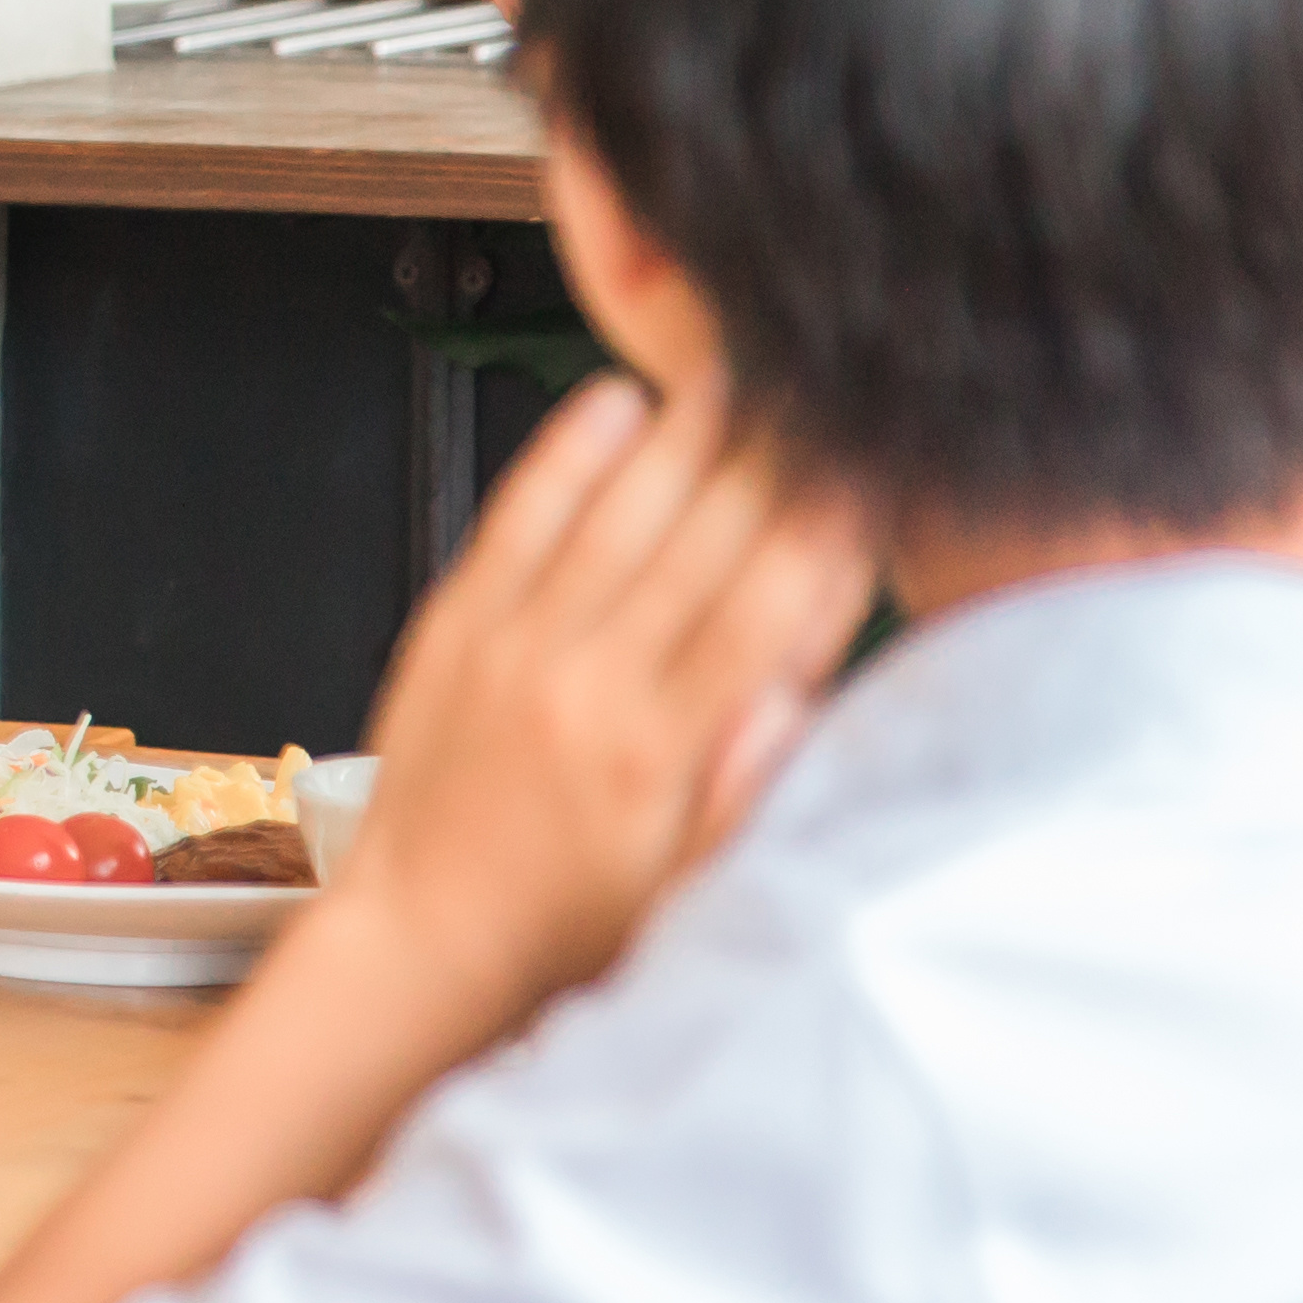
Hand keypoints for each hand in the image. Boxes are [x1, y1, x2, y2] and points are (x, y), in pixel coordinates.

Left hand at [337, 366, 871, 1025]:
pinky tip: (618, 400)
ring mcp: (514, 641)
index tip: (882, 466)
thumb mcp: (692, 888)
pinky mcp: (458, 621)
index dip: (838, 523)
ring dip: (692, 428)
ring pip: (622, 505)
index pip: (772, 604)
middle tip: (832, 385)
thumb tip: (802, 684)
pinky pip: (521, 513)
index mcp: (657, 750)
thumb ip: (753, 783)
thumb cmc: (563, 926)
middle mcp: (586, 680)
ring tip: (748, 363)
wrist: (420, 939)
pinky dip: (570, 450)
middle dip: (782, 451)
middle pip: (708, 534)